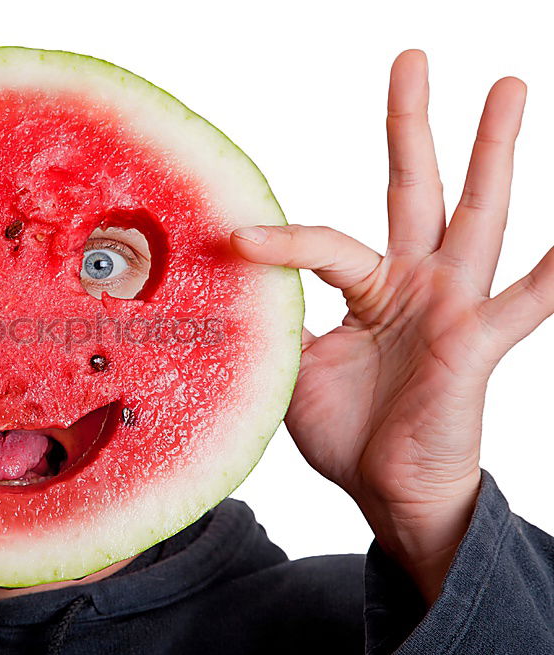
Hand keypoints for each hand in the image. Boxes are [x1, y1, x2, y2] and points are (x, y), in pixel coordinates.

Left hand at [230, 50, 551, 602]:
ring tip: (506, 86)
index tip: (235, 237)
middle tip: (408, 59)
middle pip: (416, 188)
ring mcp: (453, 305)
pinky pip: (527, 303)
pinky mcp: (478, 341)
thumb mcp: (296, 368)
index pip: (325, 242)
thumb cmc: (349, 430)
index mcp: (373, 288)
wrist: (386, 490)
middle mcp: (417, 282)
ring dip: (492, 153)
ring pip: (476, 215)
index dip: (281, 240)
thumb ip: (276, 321)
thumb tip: (237, 284)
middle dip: (412, 125)